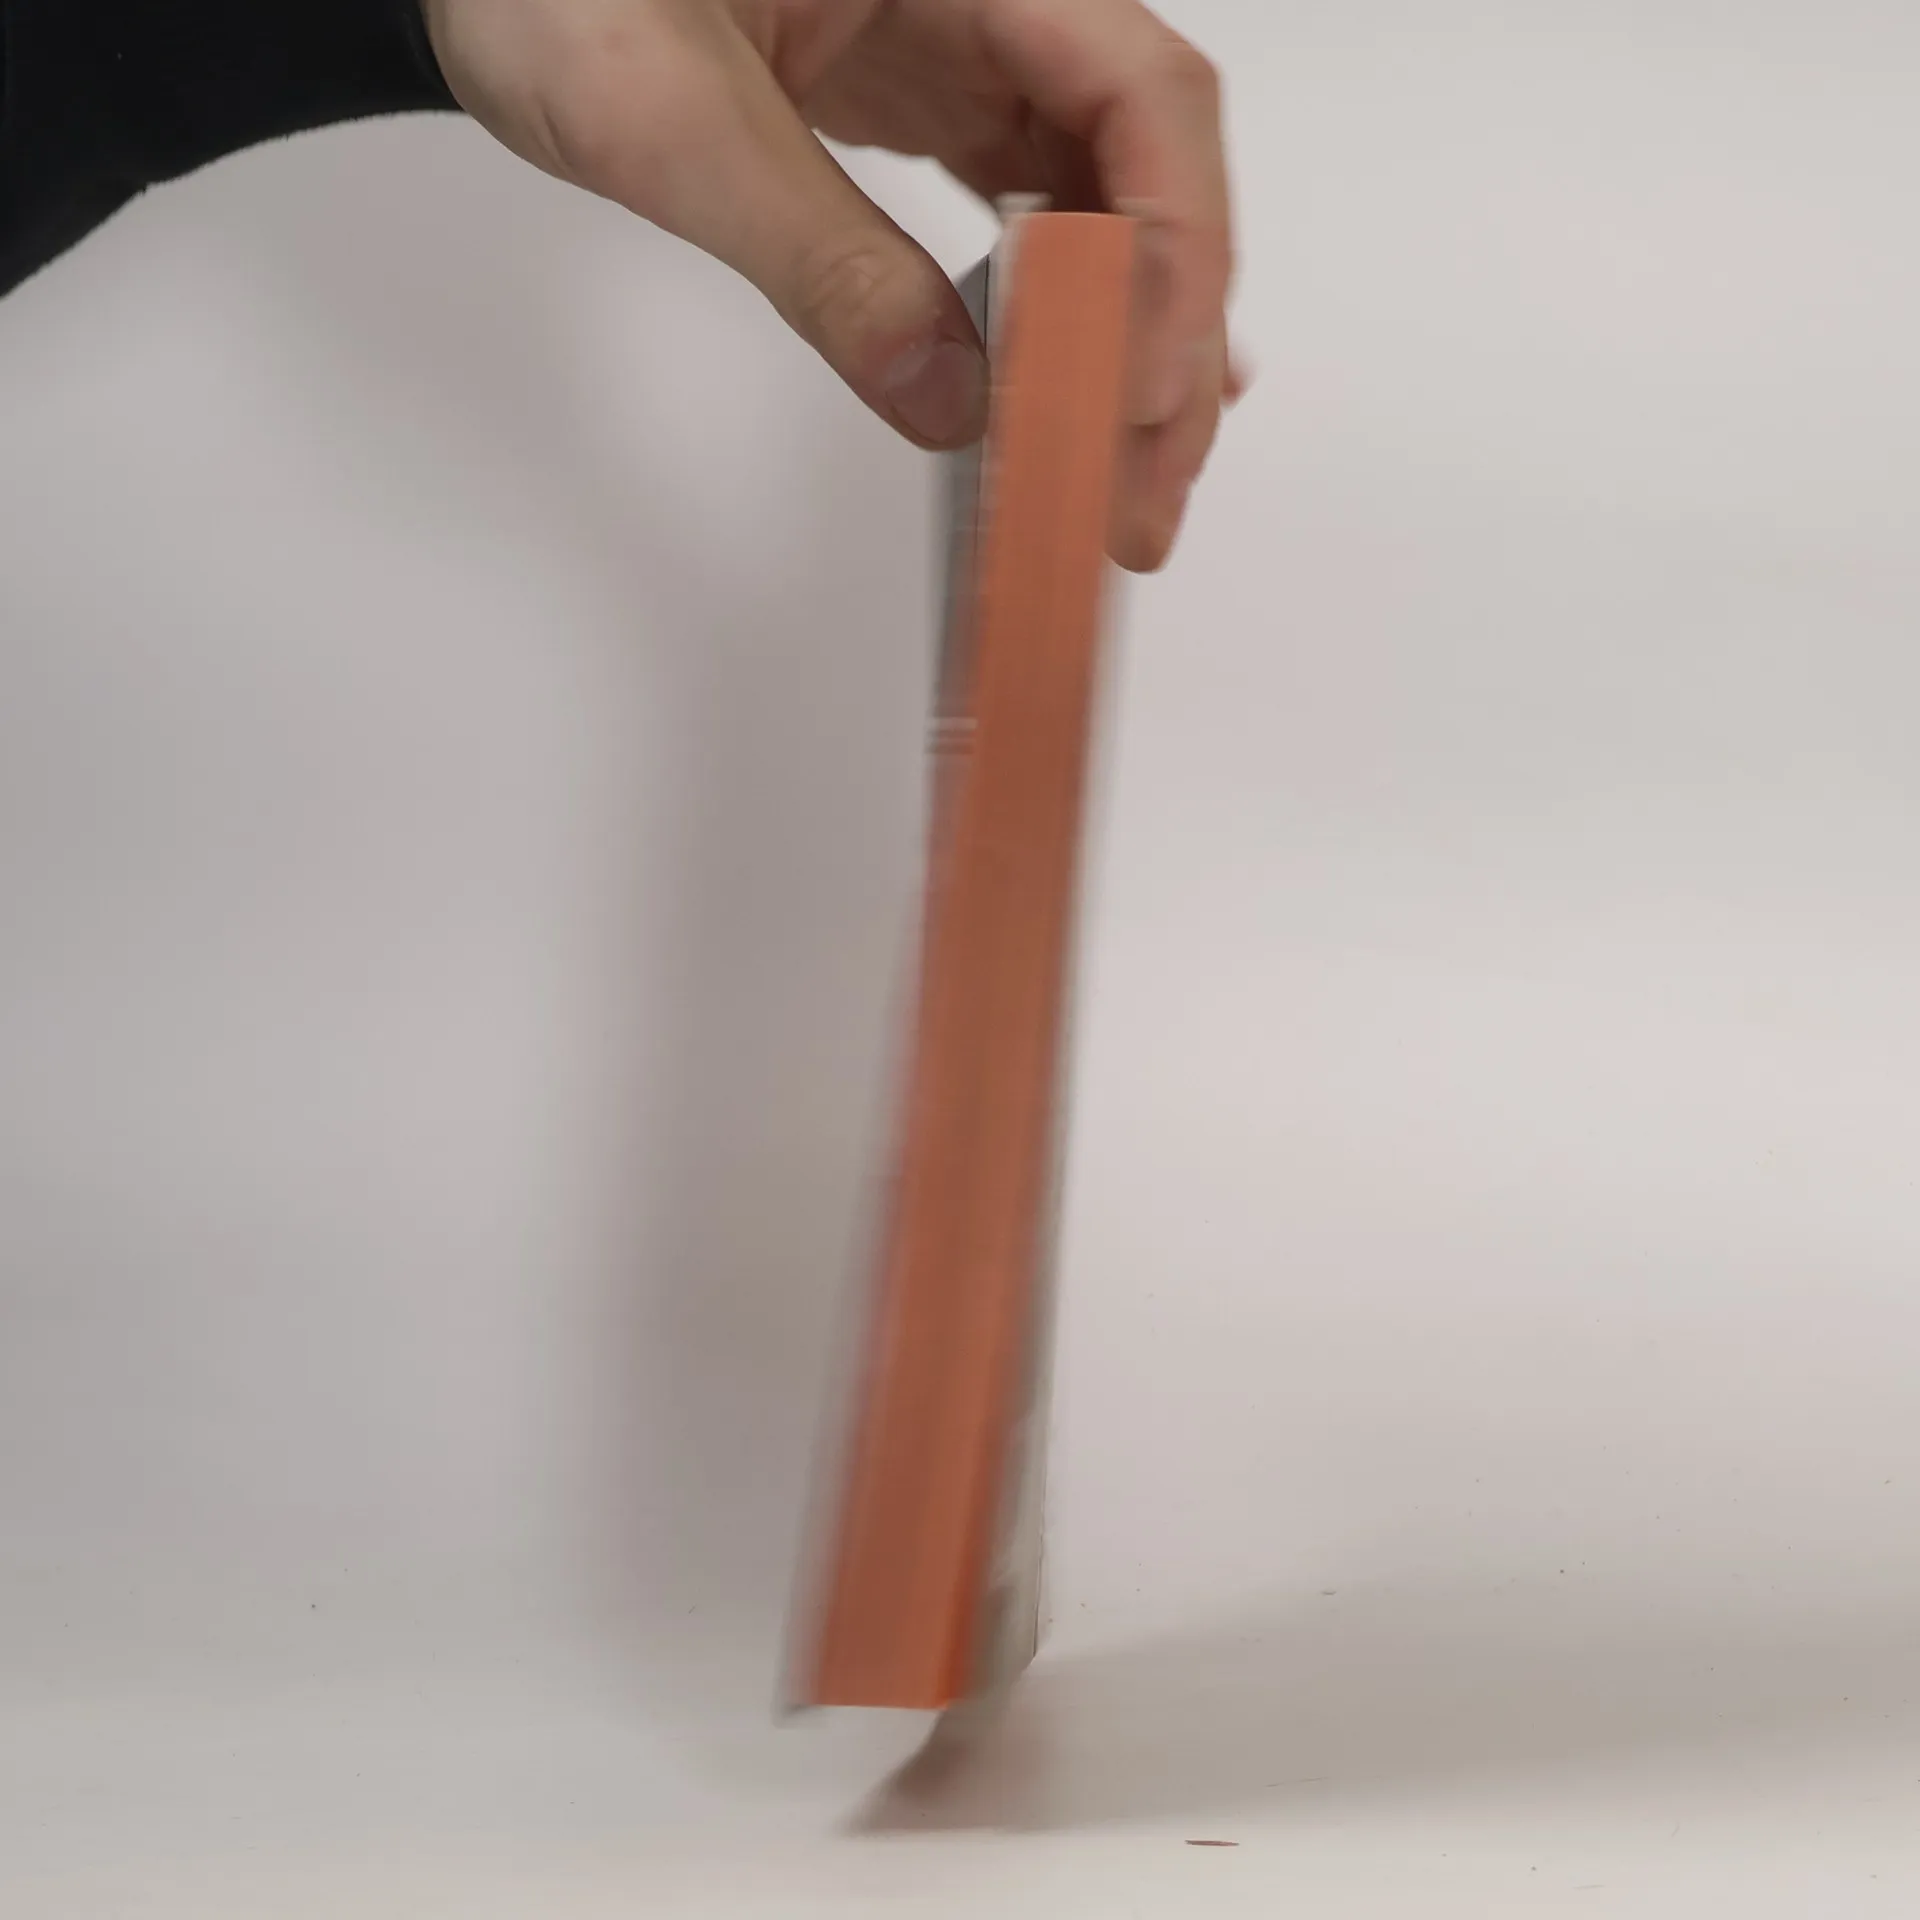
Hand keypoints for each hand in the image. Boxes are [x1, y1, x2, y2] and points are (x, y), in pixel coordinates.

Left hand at [421, 0, 1237, 570]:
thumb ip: (820, 259)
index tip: (1145, 391)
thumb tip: (951, 405)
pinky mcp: (928, 99)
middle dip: (1165, 334)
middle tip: (1144, 493)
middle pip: (1146, 165)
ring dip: (1128, 341)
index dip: (1168, 251)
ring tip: (1130, 476)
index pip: (1141, 96)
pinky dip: (1067, 308)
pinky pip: (1035, 210)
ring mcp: (966, 47)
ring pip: (1104, 199)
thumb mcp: (673, 121)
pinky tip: (1082, 385)